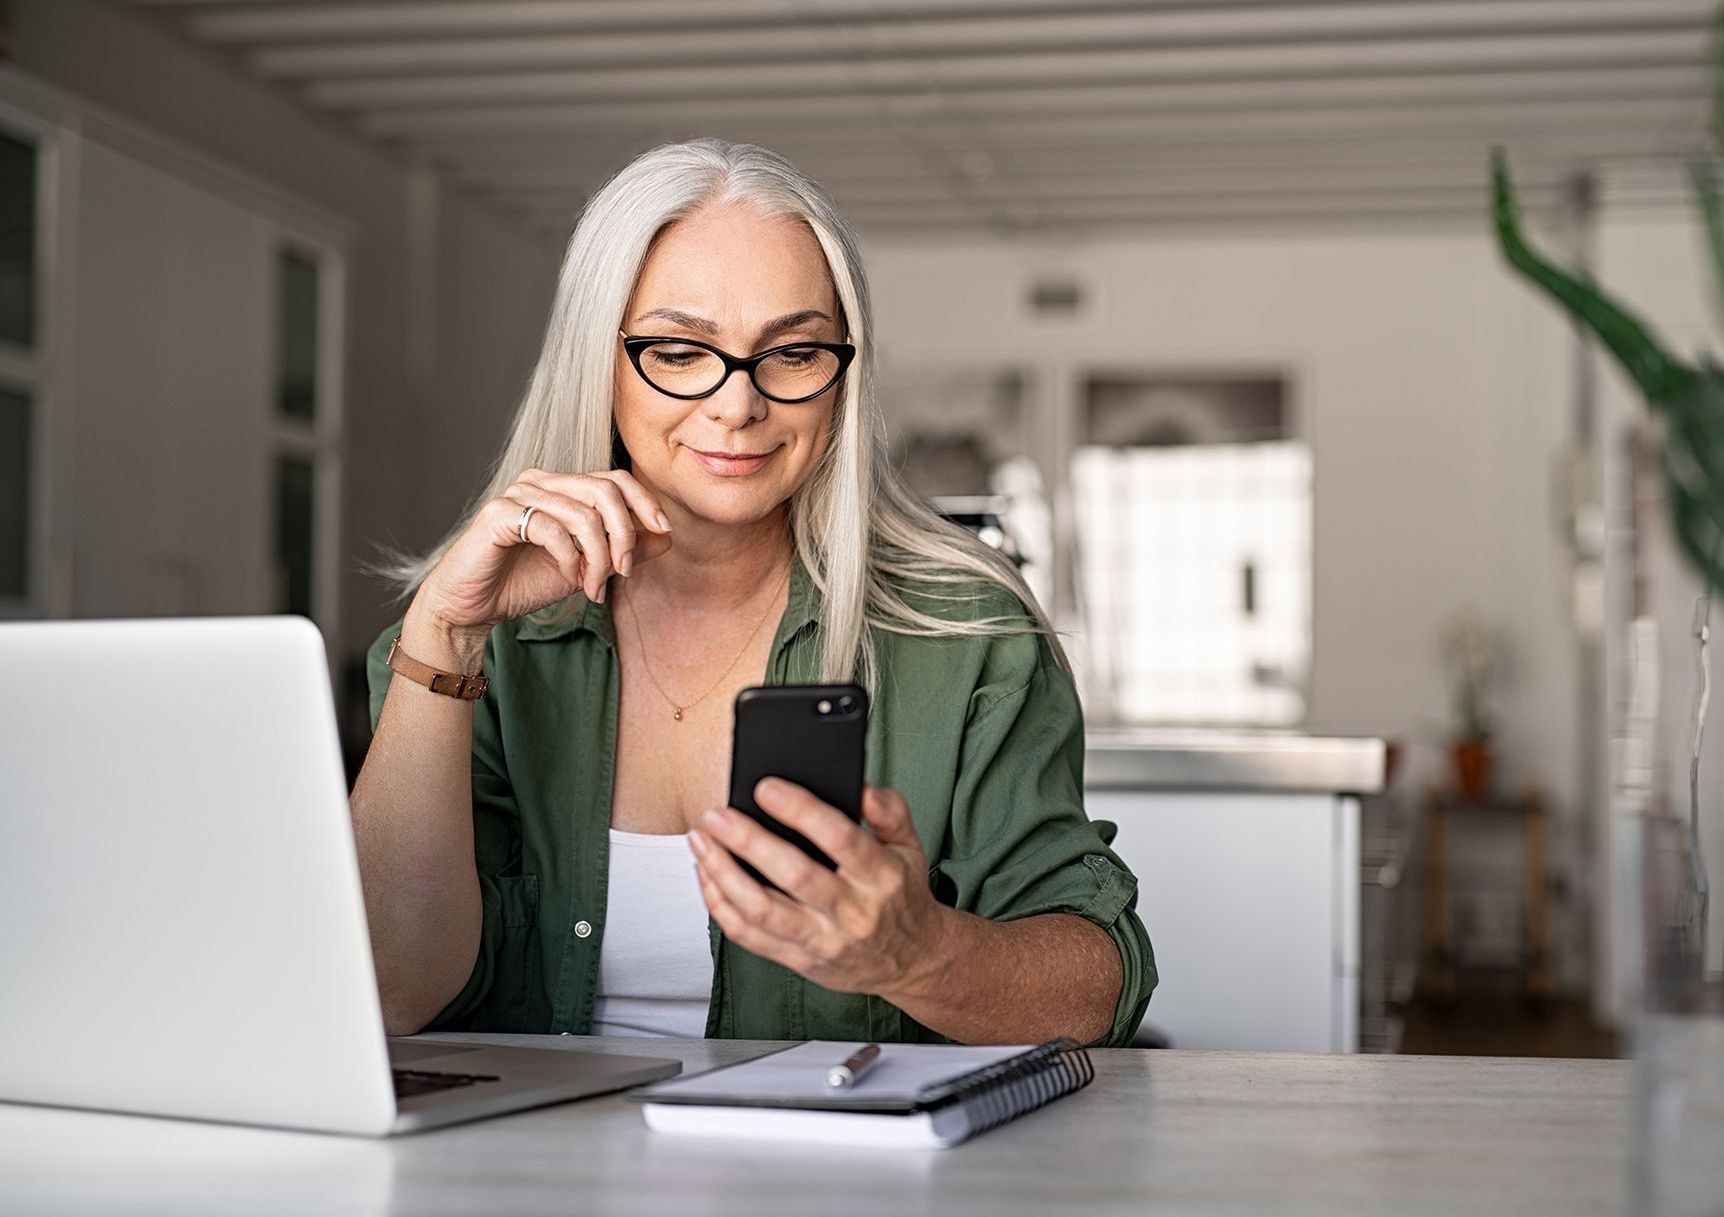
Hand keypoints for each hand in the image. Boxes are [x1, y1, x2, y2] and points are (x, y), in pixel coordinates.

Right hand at [409, 467, 674, 644]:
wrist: (473, 606)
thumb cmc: (524, 582)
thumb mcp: (586, 568)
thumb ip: (623, 550)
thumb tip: (666, 536)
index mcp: (561, 487)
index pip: (614, 478)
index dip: (644, 501)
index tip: (663, 530)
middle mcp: (540, 481)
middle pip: (604, 490)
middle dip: (624, 535)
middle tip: (623, 573)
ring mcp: (517, 494)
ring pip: (582, 513)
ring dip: (598, 557)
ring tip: (593, 587)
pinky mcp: (498, 514)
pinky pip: (551, 528)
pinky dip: (570, 558)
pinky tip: (570, 578)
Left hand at [688, 781, 951, 999]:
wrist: (913, 960)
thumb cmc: (901, 894)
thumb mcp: (910, 845)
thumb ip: (889, 810)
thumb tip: (860, 786)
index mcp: (881, 876)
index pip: (840, 838)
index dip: (800, 811)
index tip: (765, 788)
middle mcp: (852, 911)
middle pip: (793, 875)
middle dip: (748, 841)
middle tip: (716, 815)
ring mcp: (823, 940)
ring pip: (762, 910)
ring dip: (724, 874)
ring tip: (701, 841)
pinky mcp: (800, 961)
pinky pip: (749, 936)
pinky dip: (721, 905)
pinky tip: (707, 875)